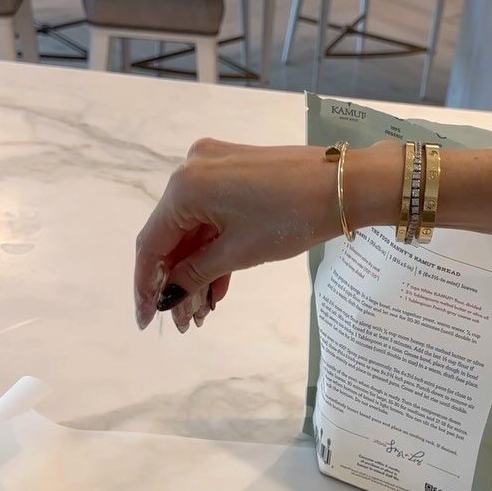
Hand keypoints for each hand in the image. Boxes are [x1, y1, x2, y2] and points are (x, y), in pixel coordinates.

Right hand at [133, 138, 338, 332]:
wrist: (345, 185)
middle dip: (177, 283)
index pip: (152, 244)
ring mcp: (213, 167)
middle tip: (185, 323)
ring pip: (193, 229)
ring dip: (196, 270)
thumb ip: (194, 274)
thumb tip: (167, 296)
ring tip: (203, 312)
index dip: (146, 286)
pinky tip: (217, 287)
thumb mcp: (238, 253)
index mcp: (184, 187)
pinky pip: (212, 215)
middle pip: (172, 237)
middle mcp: (190, 170)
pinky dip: (213, 249)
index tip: (146, 320)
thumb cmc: (292, 218)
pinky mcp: (233, 171)